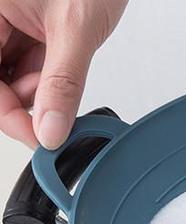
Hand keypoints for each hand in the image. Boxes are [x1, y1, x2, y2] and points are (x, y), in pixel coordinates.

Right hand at [0, 0, 126, 148]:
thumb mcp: (76, 31)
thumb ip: (63, 84)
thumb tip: (51, 130)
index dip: (6, 114)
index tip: (38, 138)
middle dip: (23, 101)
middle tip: (54, 112)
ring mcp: (6, 20)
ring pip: (7, 75)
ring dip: (35, 91)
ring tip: (61, 77)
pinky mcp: (23, 25)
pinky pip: (23, 63)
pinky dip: (44, 79)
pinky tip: (60, 73)